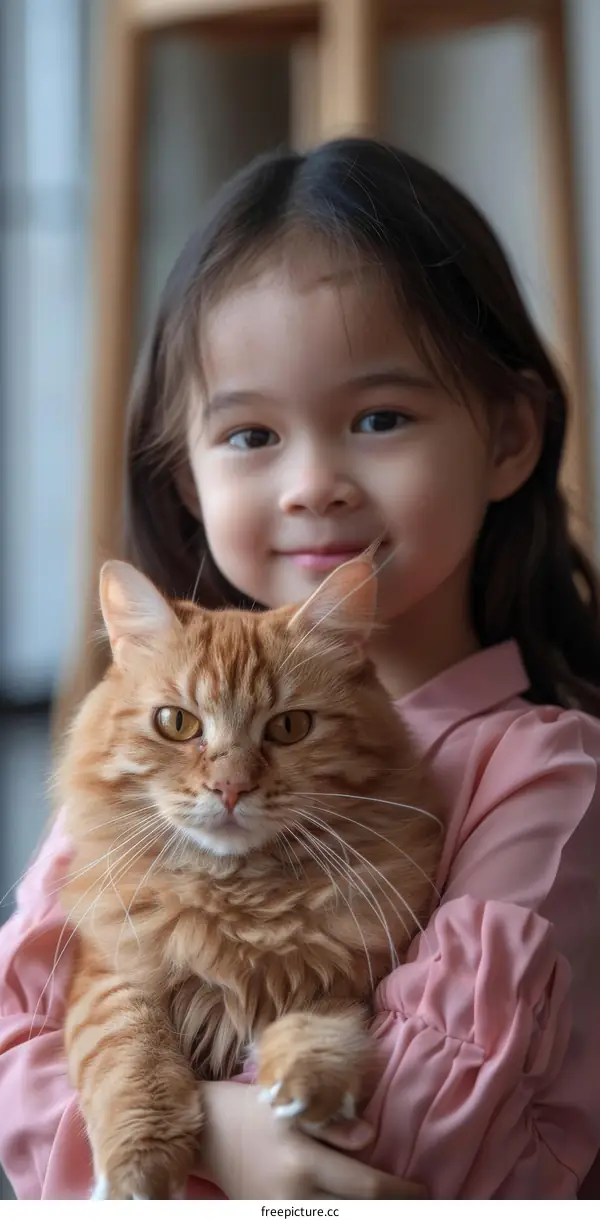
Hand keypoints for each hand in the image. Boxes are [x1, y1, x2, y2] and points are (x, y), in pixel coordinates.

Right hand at [197, 1081, 424, 1199]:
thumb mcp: (292, 1107)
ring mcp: (280, 1216)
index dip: (400, 1192)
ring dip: (366, 1216)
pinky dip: (338, 1217)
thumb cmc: (253, 1110)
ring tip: (388, 1207)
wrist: (208, 1134)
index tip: (423, 1190)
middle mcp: (293, 1198)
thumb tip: (373, 1139)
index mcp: (303, 1163)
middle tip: (414, 1205)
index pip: (366, 1187)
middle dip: (390, 1211)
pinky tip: (355, 1208)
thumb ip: (335, 1126)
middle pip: (357, 1216)